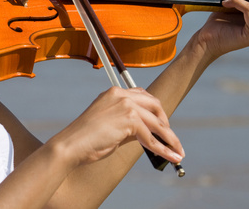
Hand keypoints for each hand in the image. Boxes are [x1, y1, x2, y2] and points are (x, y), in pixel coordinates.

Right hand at [49, 87, 183, 166]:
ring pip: (157, 122)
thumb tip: (147, 134)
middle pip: (155, 105)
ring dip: (170, 139)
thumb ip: (128, 125)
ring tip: (178, 151)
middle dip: (166, 122)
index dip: (155, 109)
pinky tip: (170, 156)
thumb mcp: (110, 125)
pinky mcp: (129, 120)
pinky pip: (151, 137)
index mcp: (114, 92)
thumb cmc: (86, 139)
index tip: (161, 123)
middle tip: (171, 137)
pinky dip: (162, 149)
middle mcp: (121, 95)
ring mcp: (125, 105)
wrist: (70, 145)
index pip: (142, 95)